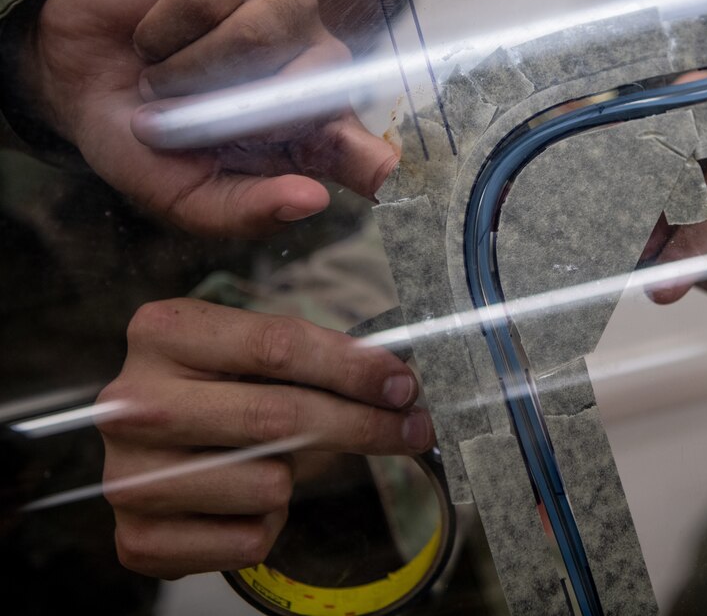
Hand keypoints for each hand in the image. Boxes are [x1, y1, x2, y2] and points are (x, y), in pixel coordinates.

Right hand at [21, 0, 396, 236]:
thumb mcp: (185, 195)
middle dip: (239, 110)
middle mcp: (314, 64)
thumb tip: (314, 201)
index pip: (368, 153)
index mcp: (310, 132)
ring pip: (263, 33)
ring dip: (192, 68)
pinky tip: (154, 34)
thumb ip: (246, 209)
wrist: (74, 74)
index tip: (391, 179)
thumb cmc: (142, 137)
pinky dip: (166, 24)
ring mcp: (285, 4)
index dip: (382, 166)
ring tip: (163, 77)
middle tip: (186, 115)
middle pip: (315, 85)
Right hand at [95, 299, 432, 577]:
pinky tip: (241, 502)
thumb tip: (397, 386)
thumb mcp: (252, 353)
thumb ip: (315, 358)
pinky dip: (265, 525)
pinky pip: (248, 540)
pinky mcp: (135, 539)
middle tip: (412, 428)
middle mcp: (132, 403)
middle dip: (361, 424)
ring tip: (269, 463)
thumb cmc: (218, 388)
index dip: (352, 367)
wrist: (152, 448)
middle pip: (278, 416)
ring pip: (268, 485)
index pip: (277, 346)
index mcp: (163, 332)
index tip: (402, 384)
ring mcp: (128, 474)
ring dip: (292, 480)